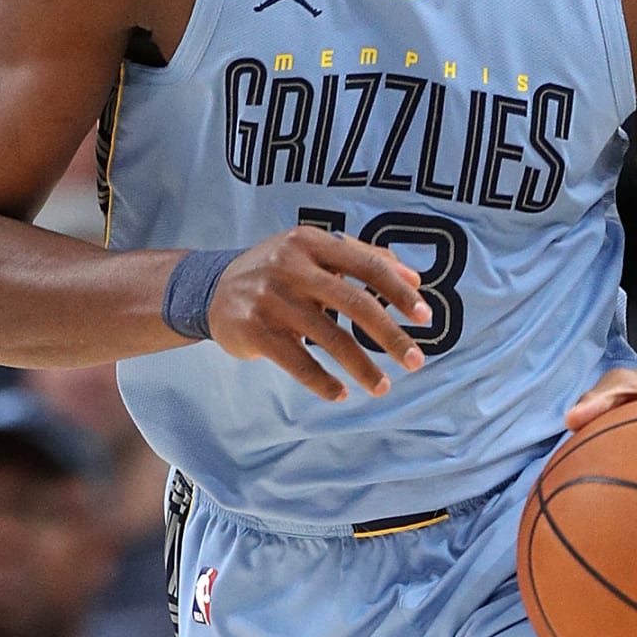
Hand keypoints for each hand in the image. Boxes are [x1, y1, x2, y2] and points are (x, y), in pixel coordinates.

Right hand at [207, 226, 431, 399]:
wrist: (211, 289)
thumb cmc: (277, 272)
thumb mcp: (314, 253)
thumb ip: (363, 258)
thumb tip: (415, 278)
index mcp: (312, 242)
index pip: (368, 265)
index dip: (400, 292)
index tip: (425, 317)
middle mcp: (291, 266)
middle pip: (355, 302)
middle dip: (390, 336)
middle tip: (415, 361)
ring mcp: (271, 298)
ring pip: (330, 337)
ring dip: (362, 367)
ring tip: (382, 387)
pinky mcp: (255, 329)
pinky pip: (298, 361)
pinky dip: (322, 382)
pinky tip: (341, 394)